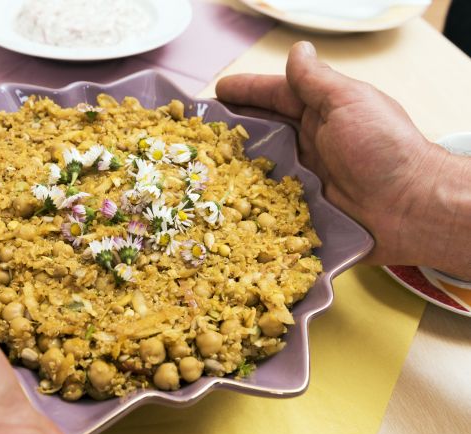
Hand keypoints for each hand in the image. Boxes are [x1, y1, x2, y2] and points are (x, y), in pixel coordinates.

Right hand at [216, 42, 470, 277]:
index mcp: (321, 112)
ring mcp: (305, 177)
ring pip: (261, 166)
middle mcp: (310, 143)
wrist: (410, 208)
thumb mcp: (350, 102)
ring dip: (234, 165)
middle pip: (263, 131)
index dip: (246, 92)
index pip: (275, 95)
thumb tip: (297, 49)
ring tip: (201, 165)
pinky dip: (248, 201)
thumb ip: (317, 80)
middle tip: (198, 130)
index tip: (216, 93)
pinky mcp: (303, 208)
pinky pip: (269, 202)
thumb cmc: (384, 149)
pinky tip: (223, 202)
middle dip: (232, 128)